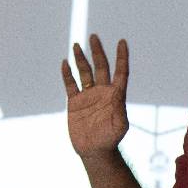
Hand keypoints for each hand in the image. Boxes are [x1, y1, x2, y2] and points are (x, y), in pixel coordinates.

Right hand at [61, 35, 129, 156]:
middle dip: (98, 51)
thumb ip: (119, 110)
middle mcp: (102, 92)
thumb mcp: (119, 126)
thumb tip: (117, 97)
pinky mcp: (75, 102)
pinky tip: (65, 63)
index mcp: (115, 95)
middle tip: (94, 36)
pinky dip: (67, 74)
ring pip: (84, 72)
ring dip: (81, 59)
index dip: (122, 57)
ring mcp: (88, 96)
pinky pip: (70, 85)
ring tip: (77, 45)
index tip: (122, 42)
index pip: (120, 71)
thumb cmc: (110, 139)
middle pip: (100, 67)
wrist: (94, 150)